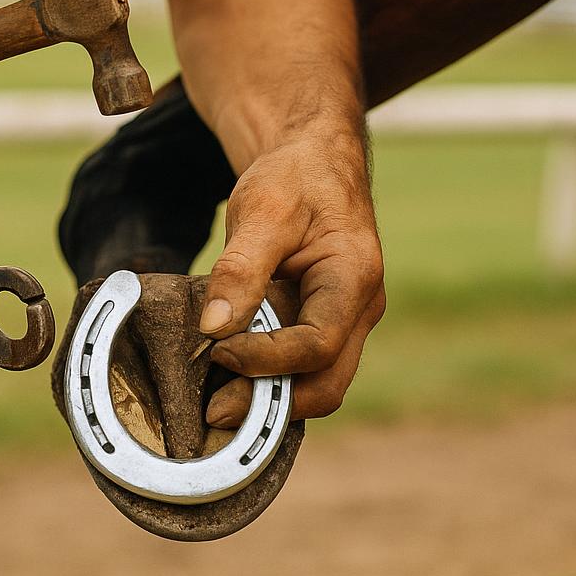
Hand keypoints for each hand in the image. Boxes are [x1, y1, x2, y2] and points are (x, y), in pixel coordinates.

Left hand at [198, 129, 384, 426]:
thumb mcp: (262, 210)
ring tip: (215, 403)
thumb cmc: (294, 178)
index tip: (217, 351)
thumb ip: (241, 269)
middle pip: (327, 384)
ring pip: (316, 383)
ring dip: (270, 400)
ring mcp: (346, 321)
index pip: (317, 345)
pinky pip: (303, 368)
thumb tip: (214, 328)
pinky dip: (269, 382)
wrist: (314, 162)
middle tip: (214, 412)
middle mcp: (360, 309)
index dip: (266, 360)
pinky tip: (229, 382)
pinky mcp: (324, 324)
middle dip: (272, 405)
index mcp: (354, 279)